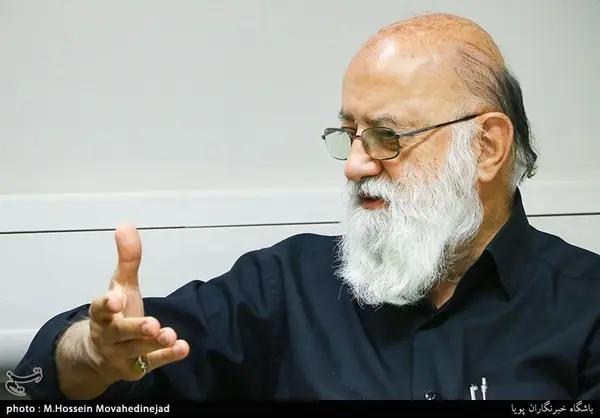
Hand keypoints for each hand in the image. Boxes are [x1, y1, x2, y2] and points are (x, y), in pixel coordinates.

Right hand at [86, 224, 188, 383]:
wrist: (99, 355)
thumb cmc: (114, 314)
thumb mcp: (120, 286)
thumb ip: (127, 259)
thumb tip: (126, 225)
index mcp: (101, 315)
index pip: (98, 310)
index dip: (105, 305)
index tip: (114, 299)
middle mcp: (109, 336)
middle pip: (120, 333)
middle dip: (135, 328)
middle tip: (151, 324)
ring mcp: (121, 355)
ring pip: (137, 350)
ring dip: (154, 344)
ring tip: (170, 335)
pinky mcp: (136, 368)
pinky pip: (152, 363)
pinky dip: (167, 356)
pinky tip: (182, 347)